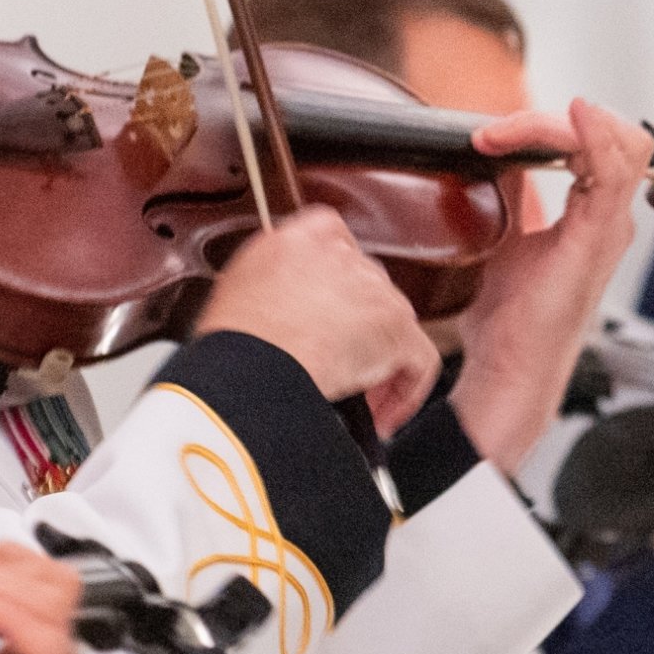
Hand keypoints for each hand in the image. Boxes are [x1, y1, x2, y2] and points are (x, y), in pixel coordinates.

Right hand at [193, 207, 439, 435]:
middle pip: (368, 291)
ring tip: (358, 400)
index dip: (337, 290)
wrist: (248, 363)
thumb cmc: (233, 337)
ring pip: (393, 325)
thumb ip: (274, 279)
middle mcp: (346, 256)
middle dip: (358, 330)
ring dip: (379, 363)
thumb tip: (282, 303)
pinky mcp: (397, 328)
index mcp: (306, 236)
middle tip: (340, 366)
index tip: (327, 319)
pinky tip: (383, 417)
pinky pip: (420, 361)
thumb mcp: (241, 285)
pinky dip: (407, 391)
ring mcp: (376, 290)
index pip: (337, 247)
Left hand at [450, 99, 653, 472]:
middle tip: (495, 134)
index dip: (548, 125)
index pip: (598, 143)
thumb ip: (515, 191)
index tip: (488, 136)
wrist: (508, 370)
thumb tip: (500, 153)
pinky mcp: (595, 240)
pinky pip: (611, 172)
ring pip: (621, 144)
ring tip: (503, 134)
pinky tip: (572, 115)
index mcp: (597, 216)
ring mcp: (609, 229)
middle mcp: (612, 219)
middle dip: (556, 119)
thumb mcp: (508, 236)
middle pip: (619, 136)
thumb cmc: (513, 320)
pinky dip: (593, 136)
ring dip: (557, 125)